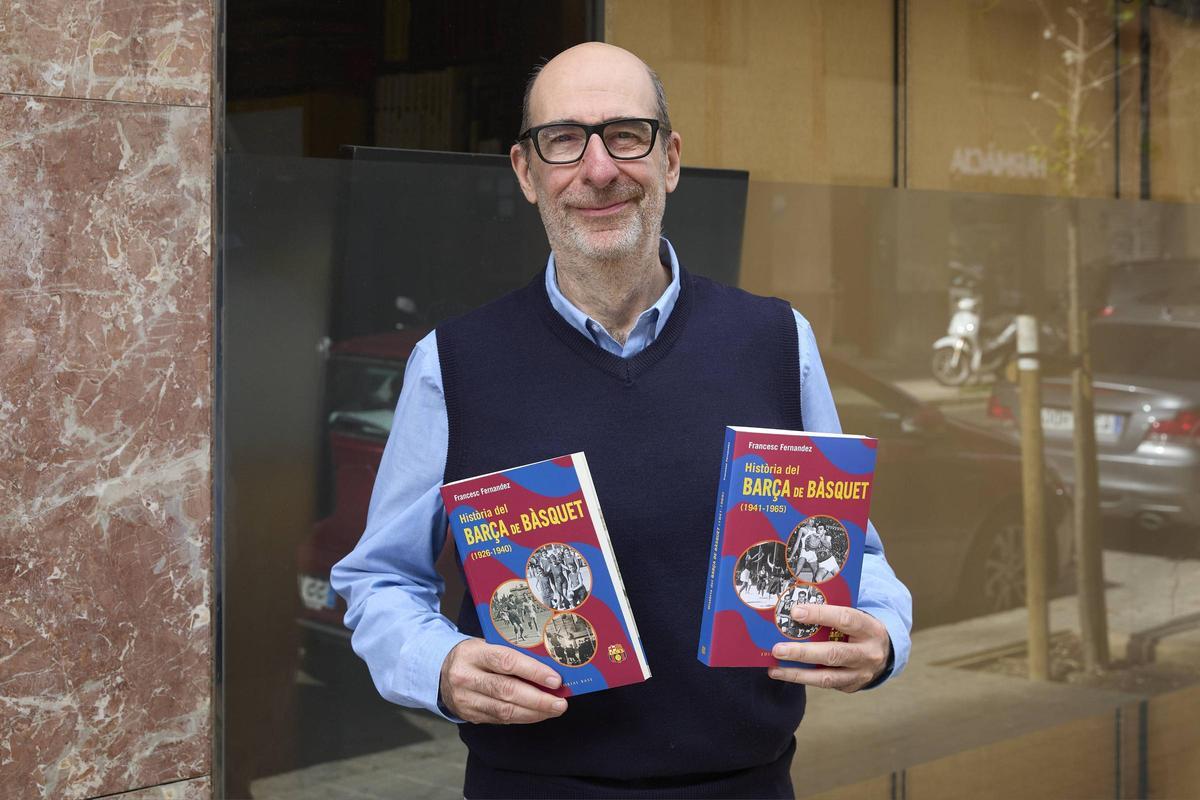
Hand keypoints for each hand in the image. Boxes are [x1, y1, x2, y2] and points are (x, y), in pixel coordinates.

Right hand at [439, 637, 567, 723]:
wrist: (439, 672)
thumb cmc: (473, 655)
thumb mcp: (487, 645)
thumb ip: (512, 653)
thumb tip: (549, 667)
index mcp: (473, 653)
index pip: (507, 662)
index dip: (533, 672)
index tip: (555, 680)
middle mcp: (466, 677)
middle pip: (506, 690)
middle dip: (538, 699)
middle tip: (560, 703)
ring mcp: (465, 699)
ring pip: (504, 710)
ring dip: (533, 712)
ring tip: (553, 710)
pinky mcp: (469, 715)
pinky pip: (500, 719)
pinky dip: (522, 717)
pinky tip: (536, 714)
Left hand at [768, 604, 890, 692]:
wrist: (884, 653)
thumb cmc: (859, 629)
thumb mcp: (855, 617)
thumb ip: (832, 613)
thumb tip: (796, 608)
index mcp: (869, 628)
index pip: (845, 619)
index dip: (820, 615)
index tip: (795, 612)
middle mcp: (868, 653)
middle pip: (833, 653)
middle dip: (802, 652)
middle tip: (777, 649)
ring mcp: (861, 673)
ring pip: (827, 677)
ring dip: (798, 673)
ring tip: (775, 668)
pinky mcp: (851, 686)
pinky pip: (825, 684)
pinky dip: (803, 678)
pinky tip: (785, 673)